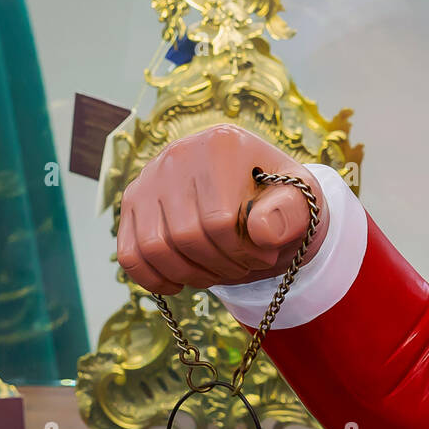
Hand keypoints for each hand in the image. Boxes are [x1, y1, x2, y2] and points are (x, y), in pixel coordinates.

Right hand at [117, 124, 330, 294]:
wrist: (257, 192)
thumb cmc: (280, 200)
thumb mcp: (300, 201)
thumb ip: (290, 212)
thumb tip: (261, 230)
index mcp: (222, 144)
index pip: (219, 219)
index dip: (243, 252)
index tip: (264, 256)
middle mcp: (179, 153)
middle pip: (185, 235)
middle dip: (220, 266)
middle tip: (243, 268)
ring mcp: (150, 177)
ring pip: (154, 247)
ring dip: (190, 275)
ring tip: (218, 272)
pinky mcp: (133, 201)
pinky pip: (129, 252)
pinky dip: (153, 277)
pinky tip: (180, 283)